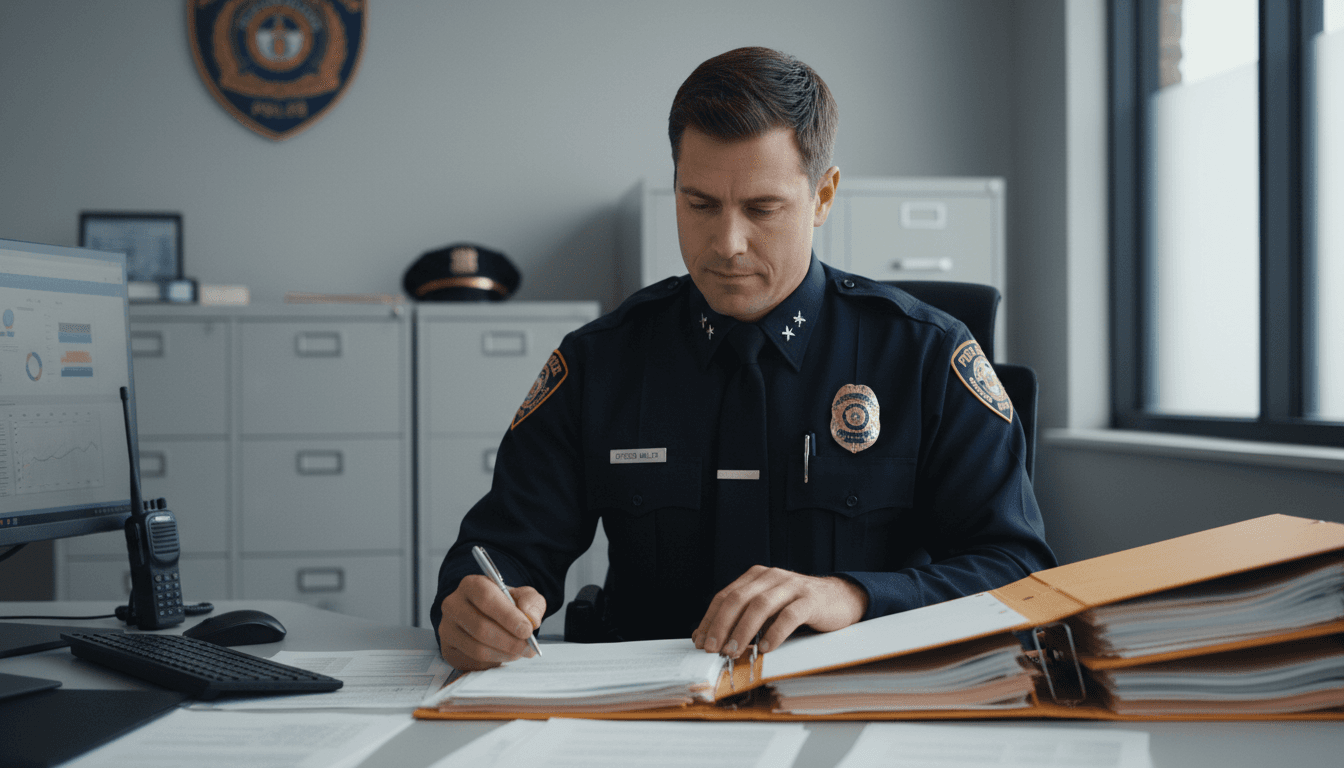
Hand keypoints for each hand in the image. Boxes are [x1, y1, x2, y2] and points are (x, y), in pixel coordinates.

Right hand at [437, 574, 544, 670]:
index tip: (527, 630)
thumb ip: (531, 602)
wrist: (486, 616)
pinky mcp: (448, 650)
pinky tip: (504, 655)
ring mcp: (447, 629)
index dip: (508, 616)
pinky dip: (493, 662)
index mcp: (471, 585)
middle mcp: (453, 605)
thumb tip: (531, 618)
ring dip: (503, 654)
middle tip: (528, 647)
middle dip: (509, 641)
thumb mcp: (522, 596)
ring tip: (520, 652)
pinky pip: (472, 661)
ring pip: (476, 648)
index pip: (487, 599)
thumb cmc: (504, 605)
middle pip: (480, 628)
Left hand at [692, 566, 867, 657]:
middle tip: (713, 649)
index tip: (700, 641)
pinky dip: (774, 633)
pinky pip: (789, 615)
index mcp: (756, 577)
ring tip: (734, 652)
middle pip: (738, 599)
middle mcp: (771, 577)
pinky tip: (765, 648)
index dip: (710, 619)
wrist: (840, 599)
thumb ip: (743, 618)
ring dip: (743, 631)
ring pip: (760, 605)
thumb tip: (710, 639)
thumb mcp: (768, 610)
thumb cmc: (798, 608)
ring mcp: (792, 585)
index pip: (725, 596)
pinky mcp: (810, 599)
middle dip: (722, 625)